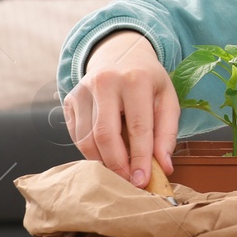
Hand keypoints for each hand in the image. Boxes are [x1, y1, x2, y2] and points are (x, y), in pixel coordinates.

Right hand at [63, 30, 179, 188]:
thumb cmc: (148, 81)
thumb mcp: (167, 99)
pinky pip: (76, 135)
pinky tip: (105, 156)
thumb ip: (167, 133)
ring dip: (103, 162)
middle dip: (117, 165)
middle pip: (105, 135)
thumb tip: (163, 167)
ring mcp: (82, 90)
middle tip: (128, 182)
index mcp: (136, 79)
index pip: (137, 126)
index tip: (142, 180)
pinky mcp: (69, 100)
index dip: (140, 157)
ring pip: (86, 138)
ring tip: (119, 172)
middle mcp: (105, 82)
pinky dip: (90, 152)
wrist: (121, 54)